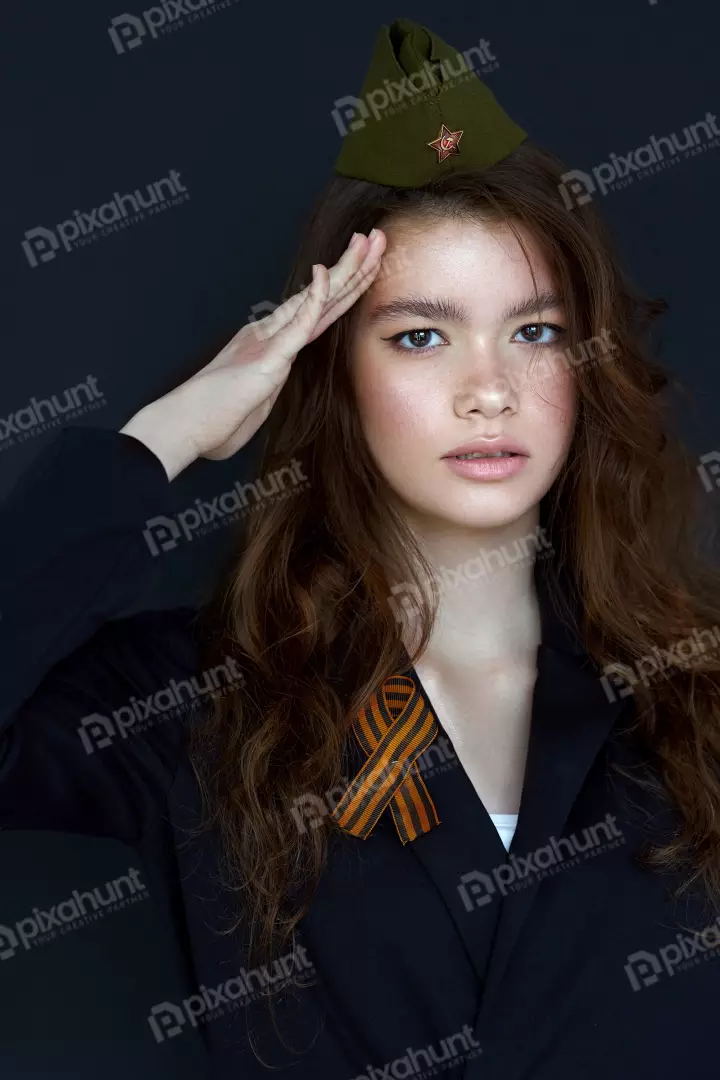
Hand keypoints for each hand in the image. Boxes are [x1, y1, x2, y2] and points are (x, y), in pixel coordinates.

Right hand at [121, 229, 386, 479]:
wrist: (184, 428)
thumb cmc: (213, 423)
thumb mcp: (253, 405)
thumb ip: (266, 391)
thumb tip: (268, 387)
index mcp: (269, 346)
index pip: (316, 312)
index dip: (342, 288)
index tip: (365, 266)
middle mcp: (270, 336)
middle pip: (320, 297)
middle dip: (351, 267)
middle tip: (375, 238)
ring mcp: (269, 343)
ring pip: (314, 302)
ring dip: (343, 272)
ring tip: (366, 243)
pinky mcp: (267, 359)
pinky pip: (295, 326)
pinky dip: (312, 299)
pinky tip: (326, 275)